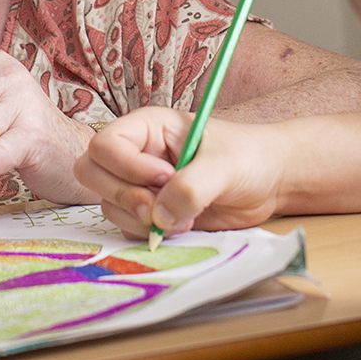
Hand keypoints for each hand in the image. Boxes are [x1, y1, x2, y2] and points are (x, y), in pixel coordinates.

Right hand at [74, 107, 286, 238]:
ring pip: (108, 204)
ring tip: (183, 216)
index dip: (127, 166)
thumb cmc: (248, 158)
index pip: (105, 144)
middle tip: (157, 207)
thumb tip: (159, 216)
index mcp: (148, 127)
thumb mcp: (224, 166)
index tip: (166, 177)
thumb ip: (192, 186)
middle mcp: (137, 154)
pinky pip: (127, 226)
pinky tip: (182, 225)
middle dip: (123, 195)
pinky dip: (148, 232)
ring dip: (139, 218)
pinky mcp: (149, 211)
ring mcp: (139, 184)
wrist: (269, 183)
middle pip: (91, 172)